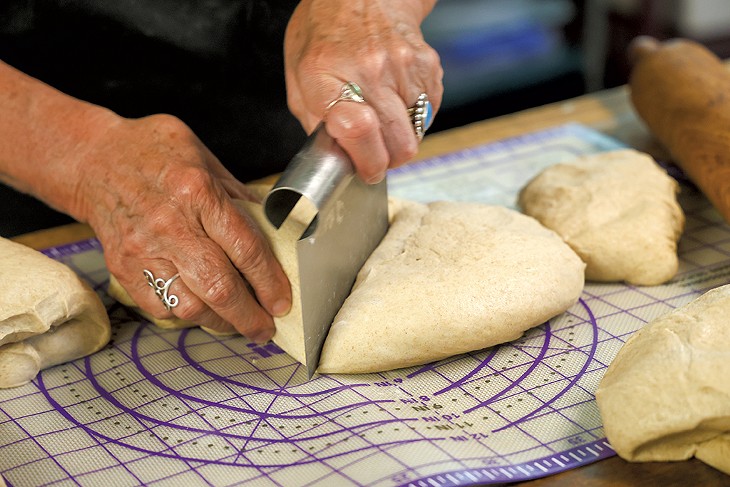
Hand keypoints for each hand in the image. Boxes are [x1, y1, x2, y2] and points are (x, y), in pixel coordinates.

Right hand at [74, 113, 291, 341]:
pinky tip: (202, 309)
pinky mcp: (124, 268)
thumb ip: (239, 198)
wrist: (94, 159)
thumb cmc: (155, 154)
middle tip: (265, 328)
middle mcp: (170, 224)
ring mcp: (143, 249)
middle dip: (249, 316)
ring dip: (221, 322)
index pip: (245, 249)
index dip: (269, 282)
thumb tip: (274, 232)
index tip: (282, 302)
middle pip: (219, 287)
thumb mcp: (206, 160)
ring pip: (189, 306)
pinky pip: (161, 308)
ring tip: (237, 322)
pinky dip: (187, 315)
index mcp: (198, 192)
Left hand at [284, 0, 442, 182]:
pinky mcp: (428, 65)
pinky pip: (430, 112)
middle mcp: (368, 69)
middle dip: (387, 159)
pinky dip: (415, 117)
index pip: (358, 129)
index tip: (366, 170)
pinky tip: (397, 100)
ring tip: (383, 119)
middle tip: (374, 152)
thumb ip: (315, 121)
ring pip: (416, 134)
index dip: (367, 161)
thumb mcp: (300, 77)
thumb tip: (338, 158)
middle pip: (397, 143)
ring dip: (401, 138)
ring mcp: (403, 66)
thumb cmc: (324, 35)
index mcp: (326, 76)